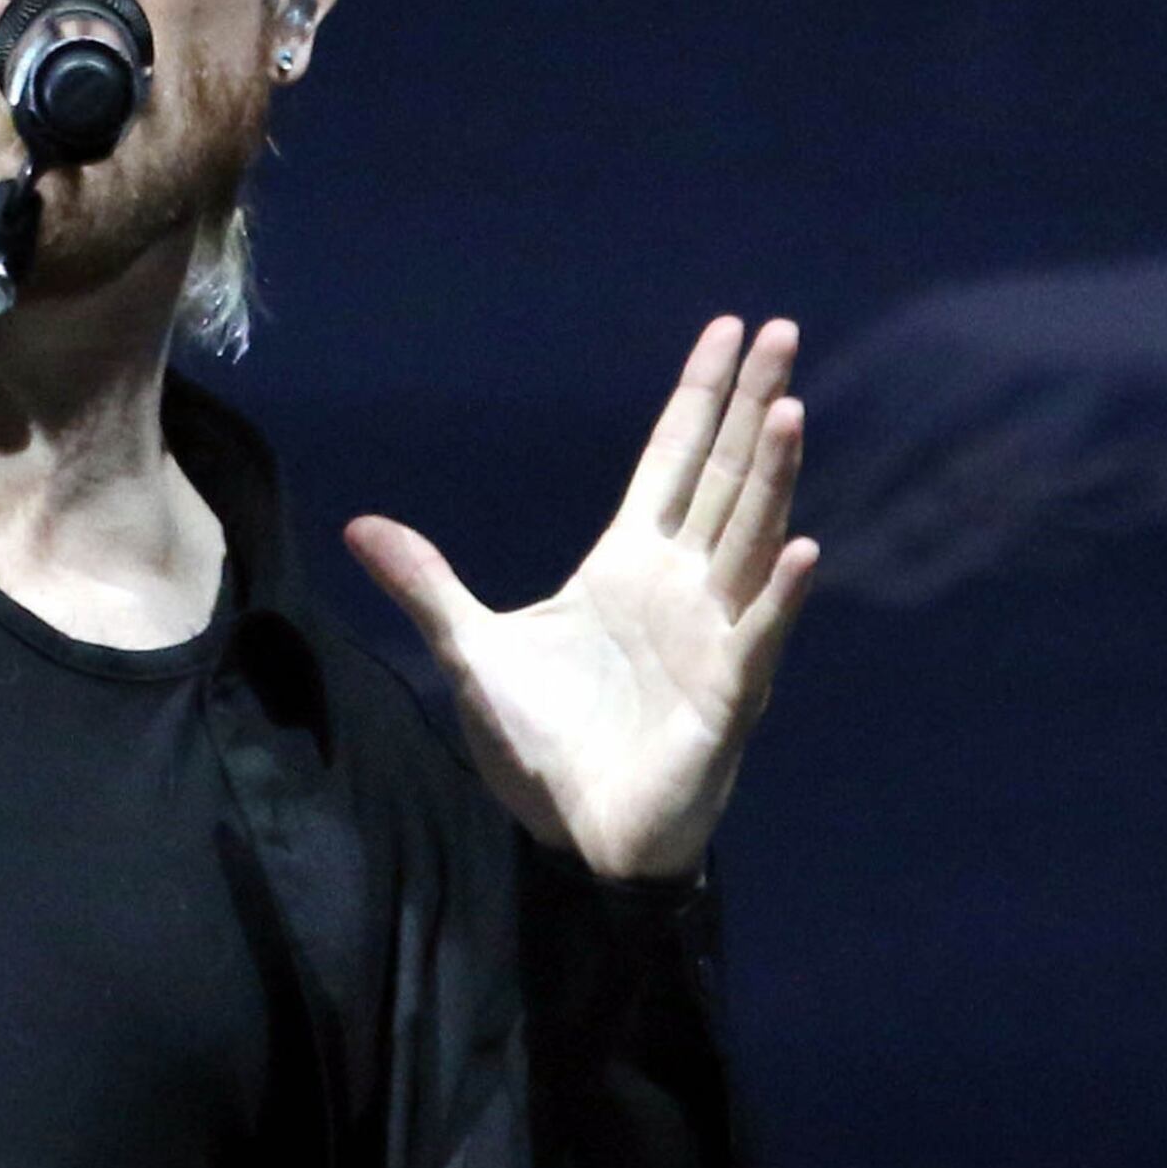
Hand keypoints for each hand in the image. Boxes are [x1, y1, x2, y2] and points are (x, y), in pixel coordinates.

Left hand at [345, 319, 815, 885]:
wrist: (573, 837)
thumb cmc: (542, 746)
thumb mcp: (471, 651)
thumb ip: (426, 584)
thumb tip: (360, 524)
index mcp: (628, 565)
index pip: (674, 461)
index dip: (699, 396)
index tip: (727, 329)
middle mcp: (681, 586)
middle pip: (725, 478)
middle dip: (752, 405)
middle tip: (782, 331)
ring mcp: (712, 635)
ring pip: (751, 539)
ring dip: (773, 477)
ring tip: (790, 409)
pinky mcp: (727, 694)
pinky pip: (760, 635)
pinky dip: (782, 594)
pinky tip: (806, 548)